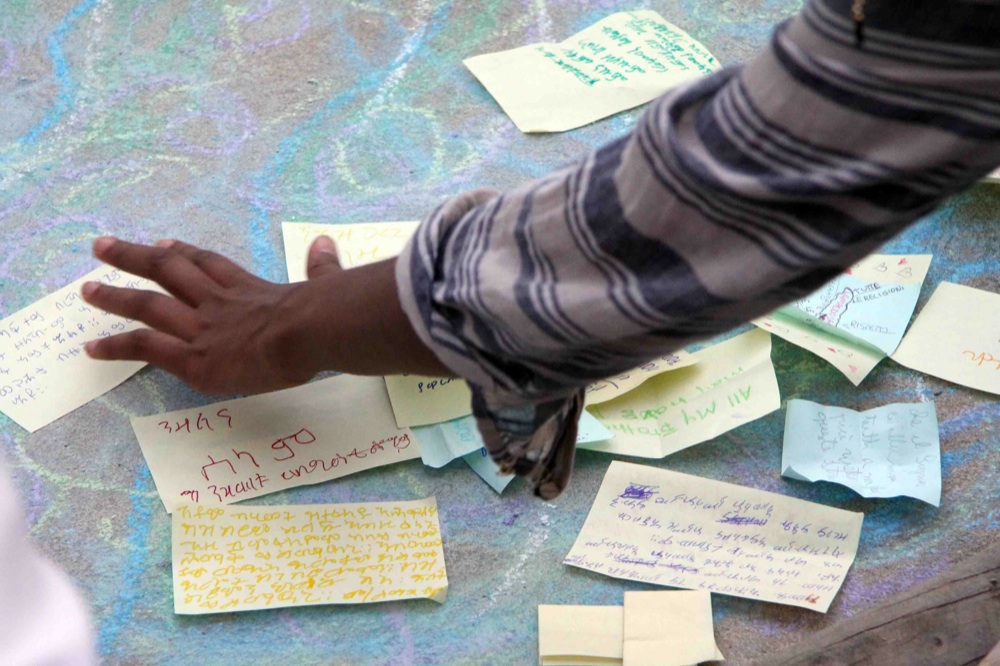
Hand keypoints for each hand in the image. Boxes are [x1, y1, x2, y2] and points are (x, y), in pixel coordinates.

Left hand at [82, 236, 343, 394]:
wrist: (306, 331)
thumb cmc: (322, 314)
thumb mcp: (325, 284)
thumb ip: (324, 266)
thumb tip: (327, 243)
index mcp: (248, 288)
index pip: (208, 264)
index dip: (184, 253)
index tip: (164, 244)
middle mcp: (216, 302)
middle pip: (168, 271)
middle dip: (134, 257)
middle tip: (102, 247)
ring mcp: (200, 329)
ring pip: (148, 304)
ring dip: (114, 295)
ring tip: (86, 289)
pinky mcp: (193, 359)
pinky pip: (145, 348)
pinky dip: (116, 346)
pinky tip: (92, 348)